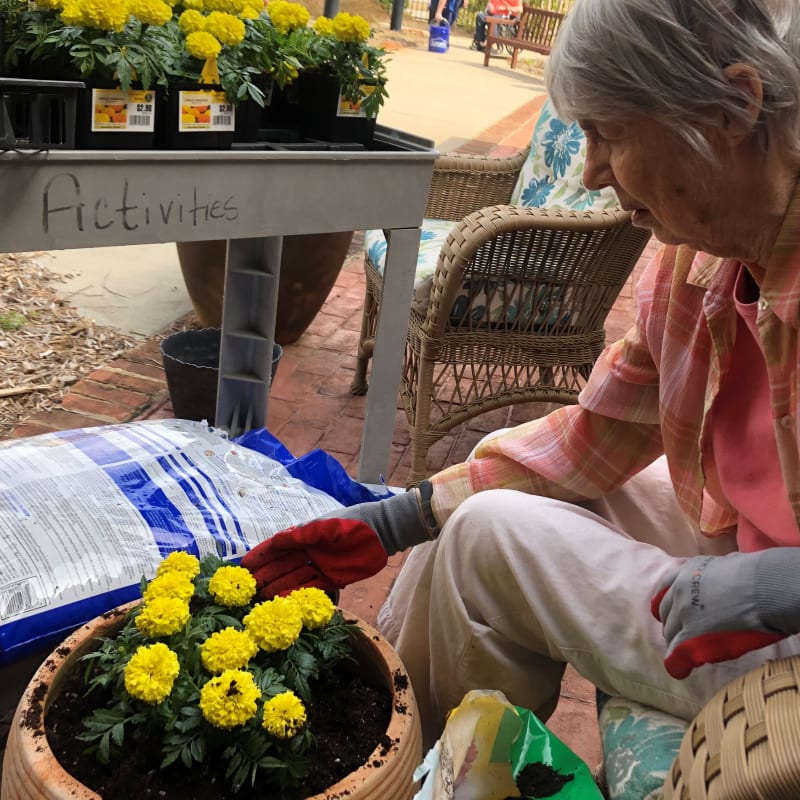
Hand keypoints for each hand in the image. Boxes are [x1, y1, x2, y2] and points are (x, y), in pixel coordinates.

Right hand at [241, 517, 387, 595]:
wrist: (381, 533)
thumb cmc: (352, 524)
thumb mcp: (326, 527)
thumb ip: (302, 535)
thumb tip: (275, 541)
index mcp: (305, 535)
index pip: (277, 547)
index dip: (260, 556)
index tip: (243, 566)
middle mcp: (309, 551)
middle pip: (283, 566)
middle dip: (266, 576)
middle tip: (248, 590)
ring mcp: (320, 566)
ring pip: (295, 579)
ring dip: (279, 589)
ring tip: (262, 600)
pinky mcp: (333, 579)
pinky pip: (312, 588)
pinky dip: (299, 595)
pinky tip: (285, 603)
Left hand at [651, 549, 799, 678]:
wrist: (763, 589)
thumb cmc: (757, 577)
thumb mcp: (728, 564)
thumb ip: (717, 574)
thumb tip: (725, 571)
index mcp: (687, 571)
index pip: (665, 589)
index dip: (669, 604)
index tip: (673, 613)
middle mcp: (679, 591)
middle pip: (665, 613)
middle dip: (674, 624)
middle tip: (684, 635)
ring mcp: (683, 614)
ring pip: (670, 634)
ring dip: (677, 643)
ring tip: (689, 652)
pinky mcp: (690, 637)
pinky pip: (676, 655)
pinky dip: (677, 665)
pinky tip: (682, 671)